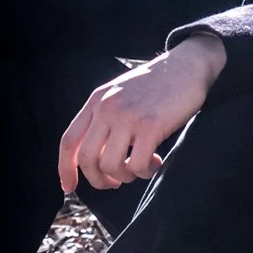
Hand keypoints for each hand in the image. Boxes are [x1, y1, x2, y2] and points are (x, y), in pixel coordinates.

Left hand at [58, 34, 226, 193]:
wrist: (188, 65)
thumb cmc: (157, 84)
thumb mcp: (121, 92)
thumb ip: (105, 116)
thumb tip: (95, 157)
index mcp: (97, 100)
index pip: (69, 141)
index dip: (65, 168)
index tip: (70, 187)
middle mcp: (107, 108)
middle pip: (87, 159)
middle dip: (99, 180)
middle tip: (115, 183)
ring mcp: (128, 116)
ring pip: (110, 166)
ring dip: (125, 176)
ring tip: (141, 168)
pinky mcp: (150, 126)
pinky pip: (136, 165)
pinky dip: (145, 171)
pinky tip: (156, 162)